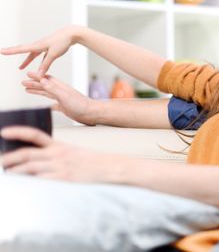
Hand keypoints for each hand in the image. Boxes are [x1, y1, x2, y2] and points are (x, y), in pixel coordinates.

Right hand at [0, 25, 82, 75]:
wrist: (73, 33)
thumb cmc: (63, 41)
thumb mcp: (53, 54)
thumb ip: (45, 65)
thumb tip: (38, 75)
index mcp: (38, 45)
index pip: (21, 49)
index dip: (11, 51)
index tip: (1, 51)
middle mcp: (39, 44)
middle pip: (24, 50)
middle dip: (14, 53)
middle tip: (4, 53)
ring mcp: (45, 46)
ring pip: (33, 54)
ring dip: (27, 60)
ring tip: (21, 67)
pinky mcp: (51, 47)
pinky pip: (42, 55)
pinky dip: (39, 61)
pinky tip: (41, 66)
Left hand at [0, 126, 125, 182]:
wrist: (110, 167)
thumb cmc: (91, 162)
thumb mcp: (73, 152)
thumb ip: (55, 154)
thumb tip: (35, 159)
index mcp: (59, 145)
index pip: (35, 135)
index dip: (18, 132)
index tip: (4, 132)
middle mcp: (58, 154)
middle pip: (28, 153)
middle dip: (9, 158)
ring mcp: (60, 166)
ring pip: (30, 167)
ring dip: (15, 171)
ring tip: (6, 174)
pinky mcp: (64, 179)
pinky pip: (42, 180)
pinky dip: (30, 182)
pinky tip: (23, 185)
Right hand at [22, 71, 98, 125]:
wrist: (92, 114)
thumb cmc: (81, 105)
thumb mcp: (65, 96)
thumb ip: (53, 88)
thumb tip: (42, 80)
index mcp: (60, 87)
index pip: (46, 79)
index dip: (37, 76)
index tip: (27, 74)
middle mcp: (61, 92)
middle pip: (44, 86)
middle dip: (34, 83)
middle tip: (23, 82)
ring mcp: (63, 99)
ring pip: (47, 94)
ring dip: (38, 91)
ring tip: (28, 90)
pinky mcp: (65, 107)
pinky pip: (53, 105)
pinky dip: (47, 104)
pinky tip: (44, 106)